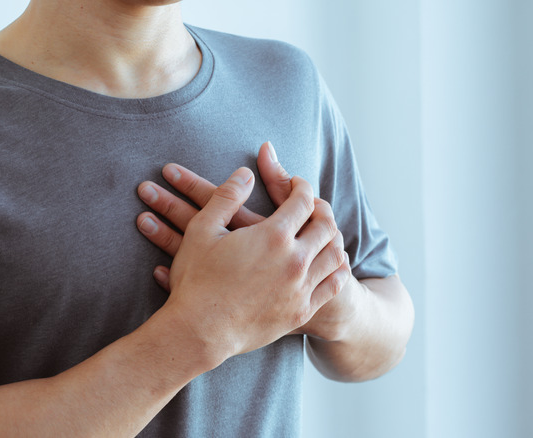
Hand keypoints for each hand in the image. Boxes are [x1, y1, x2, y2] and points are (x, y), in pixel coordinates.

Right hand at [136, 142, 354, 340]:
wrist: (200, 331)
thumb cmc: (196, 279)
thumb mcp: (203, 229)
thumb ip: (226, 196)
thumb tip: (245, 173)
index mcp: (273, 236)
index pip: (303, 200)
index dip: (301, 186)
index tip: (295, 184)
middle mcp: (294, 261)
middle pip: (326, 225)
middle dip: (321, 209)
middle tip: (311, 205)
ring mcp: (301, 288)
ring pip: (335, 255)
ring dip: (332, 238)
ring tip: (321, 233)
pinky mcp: (301, 311)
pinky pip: (332, 285)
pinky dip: (337, 269)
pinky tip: (328, 264)